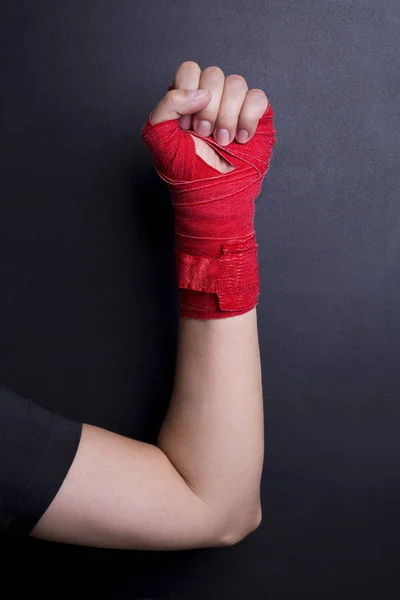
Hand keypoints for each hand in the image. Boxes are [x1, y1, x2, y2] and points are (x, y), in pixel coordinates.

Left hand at [150, 61, 268, 173]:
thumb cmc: (186, 171)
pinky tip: (241, 139)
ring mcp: (234, 105)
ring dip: (227, 116)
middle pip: (214, 74)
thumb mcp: (160, 139)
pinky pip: (257, 98)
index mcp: (187, 98)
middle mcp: (211, 97)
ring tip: (223, 141)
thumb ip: (167, 106)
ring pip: (236, 83)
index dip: (188, 93)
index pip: (190, 70)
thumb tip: (200, 93)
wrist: (212, 194)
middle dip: (208, 108)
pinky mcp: (256, 115)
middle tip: (204, 134)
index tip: (186, 124)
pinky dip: (248, 118)